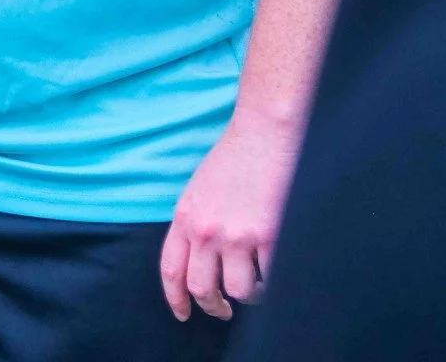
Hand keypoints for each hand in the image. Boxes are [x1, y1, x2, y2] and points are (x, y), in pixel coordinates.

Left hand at [160, 108, 301, 320]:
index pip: (171, 270)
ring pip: (238, 291)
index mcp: (185, 216)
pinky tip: (274, 270)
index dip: (176, 299)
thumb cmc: (234, 156)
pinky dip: (273, 280)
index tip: (183, 314)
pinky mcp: (269, 238)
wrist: (264, 132)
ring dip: (248, 294)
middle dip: (213, 306)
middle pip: (202, 289)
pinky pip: (270, 278)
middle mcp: (207, 230)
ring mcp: (238, 236)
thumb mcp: (198, 189)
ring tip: (256, 284)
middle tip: (224, 309)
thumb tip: (198, 262)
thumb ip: (194, 224)